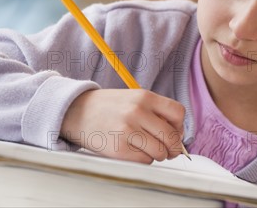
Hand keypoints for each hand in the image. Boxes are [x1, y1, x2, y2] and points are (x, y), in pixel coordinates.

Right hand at [61, 89, 185, 163]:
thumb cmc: (109, 108)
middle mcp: (138, 111)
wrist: (76, 111)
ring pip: (160, 152)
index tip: (175, 133)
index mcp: (144, 96)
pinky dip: (142, 159)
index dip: (180, 127)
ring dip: (157, 154)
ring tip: (145, 148)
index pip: (178, 113)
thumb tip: (178, 139)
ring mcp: (127, 130)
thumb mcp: (133, 99)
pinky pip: (144, 161)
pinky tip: (132, 150)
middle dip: (173, 148)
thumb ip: (155, 113)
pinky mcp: (118, 148)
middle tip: (168, 150)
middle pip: (172, 137)